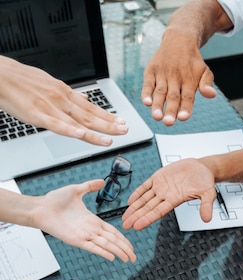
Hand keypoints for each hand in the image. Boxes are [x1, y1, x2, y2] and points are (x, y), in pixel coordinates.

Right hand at [0, 56, 127, 144]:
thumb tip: (83, 99)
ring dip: (96, 132)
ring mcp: (49, 106)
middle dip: (109, 124)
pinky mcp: (36, 114)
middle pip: (90, 115)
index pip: (91, 107)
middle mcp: (61, 99)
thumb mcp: (48, 83)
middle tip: (125, 130)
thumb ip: (66, 94)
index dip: (108, 116)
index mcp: (64, 92)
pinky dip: (70, 130)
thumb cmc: (19, 79)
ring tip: (111, 139)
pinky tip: (82, 135)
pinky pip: (56, 124)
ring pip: (77, 121)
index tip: (121, 122)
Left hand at [33, 180, 135, 261]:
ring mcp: (84, 235)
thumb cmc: (54, 200)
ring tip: (127, 259)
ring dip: (118, 252)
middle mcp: (90, 229)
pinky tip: (111, 257)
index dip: (123, 239)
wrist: (40, 207)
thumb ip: (90, 186)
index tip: (131, 246)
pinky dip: (102, 252)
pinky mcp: (76, 240)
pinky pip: (92, 247)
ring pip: (106, 245)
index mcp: (92, 220)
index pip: (113, 232)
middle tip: (134, 258)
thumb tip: (101, 181)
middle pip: (113, 241)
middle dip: (125, 249)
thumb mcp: (76, 190)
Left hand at [122, 159, 216, 230]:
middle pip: (148, 208)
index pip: (158, 212)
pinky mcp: (159, 177)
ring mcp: (161, 187)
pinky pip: (145, 186)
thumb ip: (206, 206)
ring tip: (125, 217)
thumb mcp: (208, 193)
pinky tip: (130, 201)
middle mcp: (166, 195)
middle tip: (126, 225)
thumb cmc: (205, 181)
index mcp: (175, 199)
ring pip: (144, 199)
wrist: (202, 168)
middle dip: (136, 216)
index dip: (147, 219)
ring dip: (134, 208)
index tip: (137, 226)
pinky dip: (137, 193)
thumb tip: (207, 219)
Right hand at [141, 31, 215, 125]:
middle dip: (170, 110)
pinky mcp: (152, 70)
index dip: (185, 108)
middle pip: (173, 97)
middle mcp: (175, 77)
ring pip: (160, 92)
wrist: (179, 40)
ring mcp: (162, 74)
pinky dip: (146, 93)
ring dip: (158, 105)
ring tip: (157, 117)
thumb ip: (207, 84)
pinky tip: (146, 102)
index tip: (183, 118)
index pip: (188, 97)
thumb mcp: (205, 71)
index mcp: (189, 80)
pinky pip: (148, 83)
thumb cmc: (193, 61)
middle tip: (169, 122)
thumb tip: (211, 95)